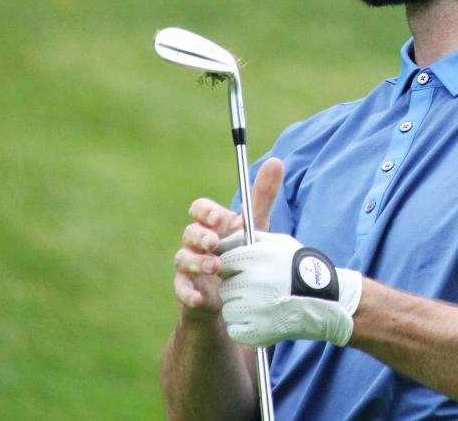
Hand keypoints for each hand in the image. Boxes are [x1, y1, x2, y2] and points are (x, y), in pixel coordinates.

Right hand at [172, 157, 284, 314]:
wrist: (234, 297)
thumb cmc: (244, 255)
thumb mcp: (255, 227)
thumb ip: (263, 196)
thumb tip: (276, 160)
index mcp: (213, 225)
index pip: (199, 209)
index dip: (206, 211)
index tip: (219, 218)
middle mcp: (198, 243)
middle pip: (189, 231)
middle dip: (201, 235)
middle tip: (215, 242)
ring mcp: (190, 266)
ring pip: (183, 258)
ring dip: (198, 262)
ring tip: (216, 267)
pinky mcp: (188, 290)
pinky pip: (181, 288)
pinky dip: (189, 293)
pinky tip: (201, 298)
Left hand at [217, 233, 362, 346]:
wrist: (326, 300)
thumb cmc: (300, 268)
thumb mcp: (279, 243)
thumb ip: (248, 238)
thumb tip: (220, 242)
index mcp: (256, 257)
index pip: (224, 262)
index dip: (233, 268)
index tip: (245, 272)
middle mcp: (252, 282)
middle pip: (225, 287)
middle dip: (238, 288)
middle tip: (260, 290)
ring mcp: (253, 309)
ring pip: (229, 309)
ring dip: (240, 308)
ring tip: (264, 304)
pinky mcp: (255, 331)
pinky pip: (234, 328)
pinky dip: (244, 326)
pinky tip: (262, 319)